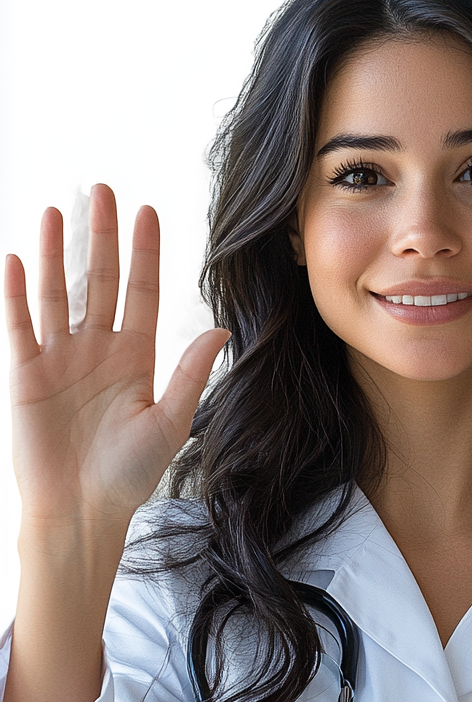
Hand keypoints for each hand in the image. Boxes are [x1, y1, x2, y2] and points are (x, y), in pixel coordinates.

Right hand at [4, 184, 227, 539]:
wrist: (81, 512)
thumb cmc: (128, 476)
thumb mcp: (168, 422)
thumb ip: (190, 374)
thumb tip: (221, 330)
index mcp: (135, 359)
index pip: (140, 293)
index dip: (143, 254)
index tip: (148, 212)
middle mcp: (97, 351)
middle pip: (99, 281)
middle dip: (102, 236)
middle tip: (104, 190)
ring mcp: (60, 359)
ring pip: (57, 292)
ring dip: (54, 251)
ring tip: (56, 209)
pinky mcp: (26, 374)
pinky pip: (20, 324)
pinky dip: (16, 293)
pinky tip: (15, 258)